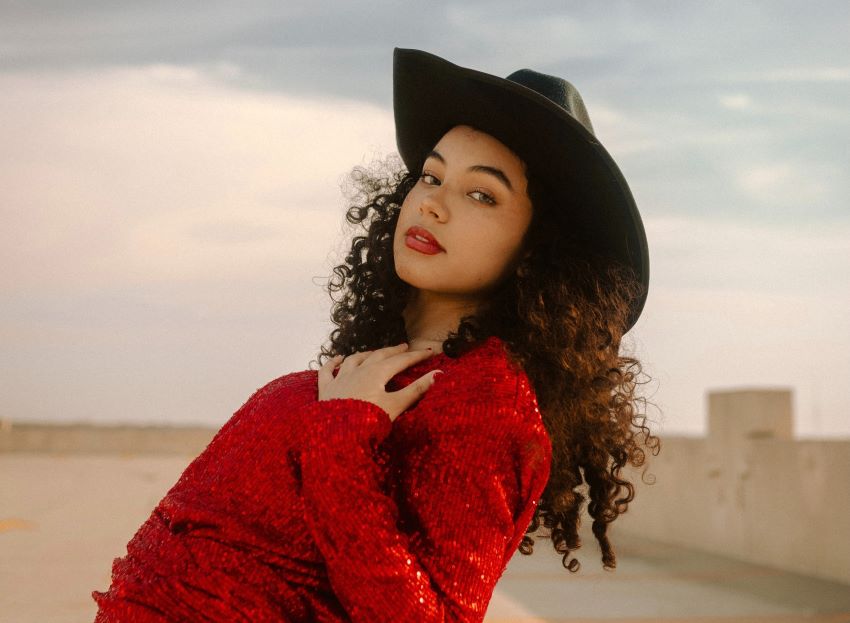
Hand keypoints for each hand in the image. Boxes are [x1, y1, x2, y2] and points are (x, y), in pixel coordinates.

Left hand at [318, 343, 442, 421]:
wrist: (336, 434)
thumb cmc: (368, 422)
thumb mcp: (396, 406)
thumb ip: (416, 389)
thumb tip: (438, 374)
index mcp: (377, 373)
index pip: (401, 361)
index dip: (416, 356)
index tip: (430, 351)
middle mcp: (358, 371)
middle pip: (379, 356)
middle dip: (393, 351)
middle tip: (405, 347)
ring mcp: (341, 378)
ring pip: (354, 359)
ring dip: (367, 354)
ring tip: (375, 352)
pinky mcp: (326, 389)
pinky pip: (328, 371)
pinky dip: (333, 362)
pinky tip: (337, 359)